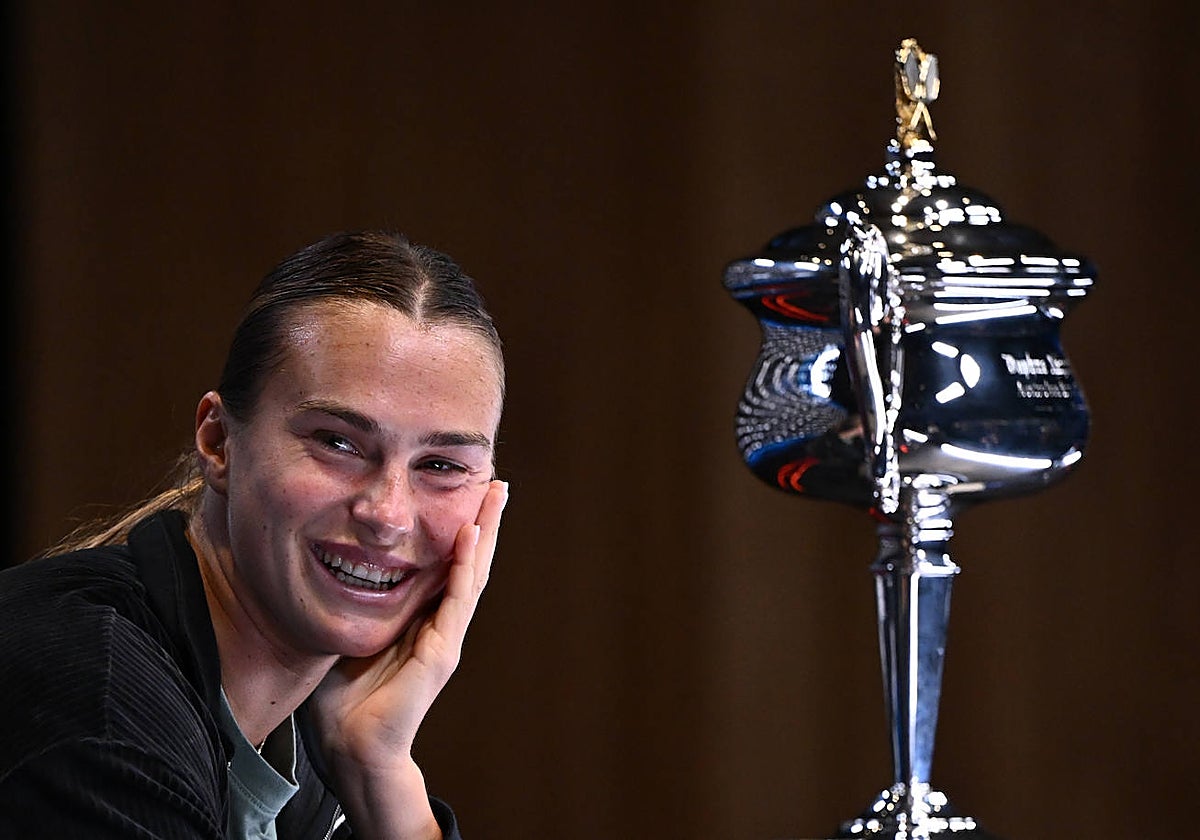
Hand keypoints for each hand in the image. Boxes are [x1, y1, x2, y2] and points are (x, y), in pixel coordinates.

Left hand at [310, 479, 508, 837]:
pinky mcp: (441, 653)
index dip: (457, 530)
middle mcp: (439, 625)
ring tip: (494, 494)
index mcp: (418, 620)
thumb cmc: (341, 699)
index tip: (464, 492)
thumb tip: (323, 561)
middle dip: (483, 521)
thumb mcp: (344, 632)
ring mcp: (445, 638)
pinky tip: (469, 534)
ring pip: (471, 573)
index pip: (444, 565)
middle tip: (495, 482)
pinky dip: (464, 564)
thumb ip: (347, 604)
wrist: (351, 749)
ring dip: (484, 532)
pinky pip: (456, 599)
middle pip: (467, 562)